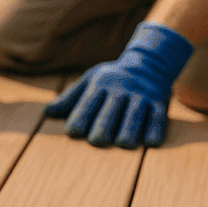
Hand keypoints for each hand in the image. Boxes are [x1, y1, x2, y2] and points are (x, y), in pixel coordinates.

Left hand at [44, 22, 193, 148]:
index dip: (79, 119)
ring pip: (134, 117)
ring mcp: (142, 97)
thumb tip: (47, 112)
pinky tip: (149, 141)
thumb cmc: (112, 79)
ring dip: (128, 132)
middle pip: (110, 112)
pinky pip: (159, 119)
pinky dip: (154, 131)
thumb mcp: (90, 80)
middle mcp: (121, 90)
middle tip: (97, 142)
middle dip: (102, 129)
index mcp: (100, 85)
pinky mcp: (160, 104)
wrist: (149, 63)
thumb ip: (70, 98)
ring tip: (123, 143)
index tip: (73, 132)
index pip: (87, 104)